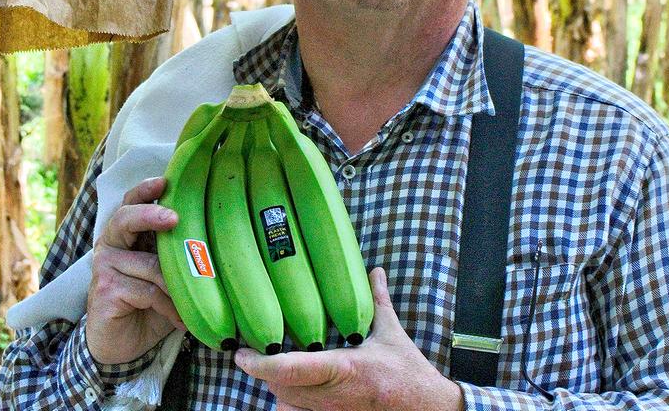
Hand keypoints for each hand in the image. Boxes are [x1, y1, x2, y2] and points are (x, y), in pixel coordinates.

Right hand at [85, 176, 185, 365]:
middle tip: (175, 218)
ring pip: (150, 265)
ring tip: (195, 303)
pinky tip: (180, 321)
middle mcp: (110, 245)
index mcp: (126, 235)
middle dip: (151, 214)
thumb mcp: (166, 277)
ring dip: (177, 287)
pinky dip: (170, 307)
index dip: (146, 190)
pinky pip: (148, 292)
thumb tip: (216, 240)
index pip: (132, 203)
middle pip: (126, 218)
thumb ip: (176, 256)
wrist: (120, 346)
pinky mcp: (105, 290)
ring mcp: (104, 267)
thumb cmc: (148, 306)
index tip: (165, 182)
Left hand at [233, 268, 464, 410]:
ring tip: (277, 369)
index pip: (290, 369)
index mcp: (343, 369)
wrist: (427, 408)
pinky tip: (295, 390)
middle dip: (266, 371)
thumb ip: (378, 301)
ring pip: (284, 405)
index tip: (241, 352)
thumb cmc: (408, 372)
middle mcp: (332, 397)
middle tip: (260, 351)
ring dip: (277, 388)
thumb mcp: (391, 333)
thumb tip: (374, 272)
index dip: (259, 363)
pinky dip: (289, 405)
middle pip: (279, 387)